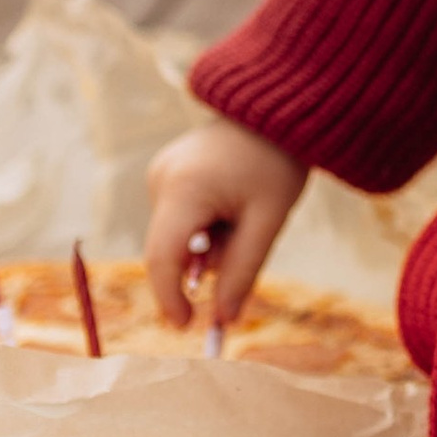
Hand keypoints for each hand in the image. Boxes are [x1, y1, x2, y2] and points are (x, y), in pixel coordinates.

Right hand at [145, 121, 308, 331]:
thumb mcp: (267, 222)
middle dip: (203, 262)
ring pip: (175, 235)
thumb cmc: (277, 163)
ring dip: (207, 242)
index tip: (188, 326)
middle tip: (243, 242)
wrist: (275, 110)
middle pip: (169, 248)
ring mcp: (159, 172)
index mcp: (184, 189)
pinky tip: (231, 200)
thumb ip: (242, 271)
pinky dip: (202, 225)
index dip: (170, 298)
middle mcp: (161, 178)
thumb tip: (224, 320)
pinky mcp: (165, 170)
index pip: (162, 257)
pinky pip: (178, 216)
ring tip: (243, 210)